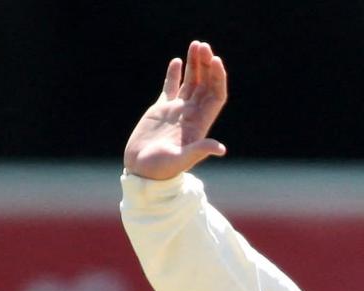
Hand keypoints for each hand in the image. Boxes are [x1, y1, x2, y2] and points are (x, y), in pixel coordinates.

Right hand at [123, 41, 227, 180]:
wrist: (143, 171)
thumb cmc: (162, 169)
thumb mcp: (182, 160)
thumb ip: (200, 151)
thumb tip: (220, 148)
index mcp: (200, 124)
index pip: (215, 96)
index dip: (217, 78)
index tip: (215, 60)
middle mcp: (191, 115)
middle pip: (205, 85)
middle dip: (206, 65)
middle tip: (204, 45)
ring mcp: (177, 111)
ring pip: (190, 82)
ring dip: (194, 64)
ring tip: (196, 44)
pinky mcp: (161, 110)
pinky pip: (170, 88)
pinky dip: (174, 74)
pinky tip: (177, 61)